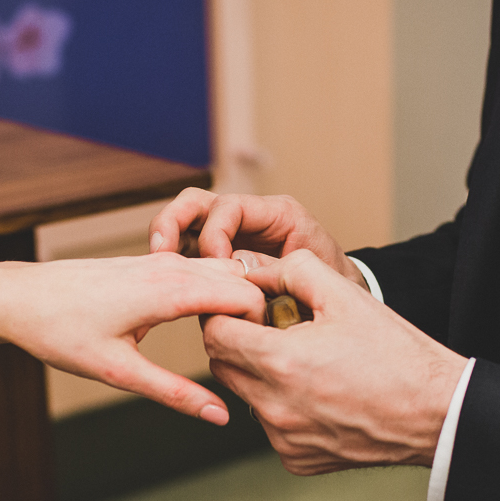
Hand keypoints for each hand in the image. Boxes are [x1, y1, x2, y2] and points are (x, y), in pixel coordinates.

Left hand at [0, 253, 265, 422]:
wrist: (14, 296)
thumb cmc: (59, 330)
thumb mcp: (117, 372)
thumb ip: (173, 393)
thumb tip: (219, 416)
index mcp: (169, 290)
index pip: (245, 296)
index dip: (266, 324)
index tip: (266, 355)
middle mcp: (169, 267)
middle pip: (242, 278)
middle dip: (261, 309)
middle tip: (264, 351)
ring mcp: (159, 261)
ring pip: (222, 270)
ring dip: (240, 299)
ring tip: (241, 340)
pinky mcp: (148, 263)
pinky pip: (200, 269)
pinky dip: (217, 291)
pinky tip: (211, 322)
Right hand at [149, 187, 368, 290]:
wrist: (341, 297)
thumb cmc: (333, 283)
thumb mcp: (310, 272)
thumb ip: (271, 268)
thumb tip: (233, 269)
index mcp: (276, 213)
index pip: (228, 207)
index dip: (214, 235)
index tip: (214, 267)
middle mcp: (248, 217)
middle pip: (195, 203)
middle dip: (172, 223)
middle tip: (162, 252)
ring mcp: (230, 236)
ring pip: (184, 223)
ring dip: (167, 242)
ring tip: (158, 269)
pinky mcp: (219, 258)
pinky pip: (189, 252)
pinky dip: (176, 264)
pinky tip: (171, 285)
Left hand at [203, 250, 467, 473]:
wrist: (436, 414)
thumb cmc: (397, 354)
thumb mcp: (346, 295)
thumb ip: (292, 270)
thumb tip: (252, 270)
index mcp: (281, 362)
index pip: (215, 333)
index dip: (229, 314)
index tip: (256, 310)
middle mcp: (274, 406)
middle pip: (222, 365)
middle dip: (240, 343)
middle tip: (279, 331)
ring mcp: (283, 438)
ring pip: (245, 396)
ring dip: (261, 376)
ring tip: (307, 363)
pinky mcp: (296, 460)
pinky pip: (271, 427)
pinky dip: (284, 408)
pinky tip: (320, 395)